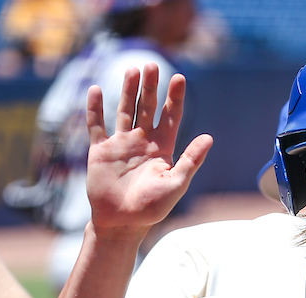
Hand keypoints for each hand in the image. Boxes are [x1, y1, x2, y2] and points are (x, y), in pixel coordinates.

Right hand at [85, 62, 212, 239]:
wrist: (121, 224)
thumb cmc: (151, 209)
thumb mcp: (175, 184)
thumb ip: (191, 161)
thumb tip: (209, 138)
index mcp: (162, 149)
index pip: (171, 117)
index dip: (174, 98)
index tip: (179, 78)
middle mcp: (142, 142)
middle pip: (147, 108)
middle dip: (151, 87)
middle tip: (153, 64)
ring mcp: (121, 145)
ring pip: (125, 111)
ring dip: (128, 91)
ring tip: (132, 69)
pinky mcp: (101, 151)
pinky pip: (97, 125)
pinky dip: (95, 108)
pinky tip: (96, 90)